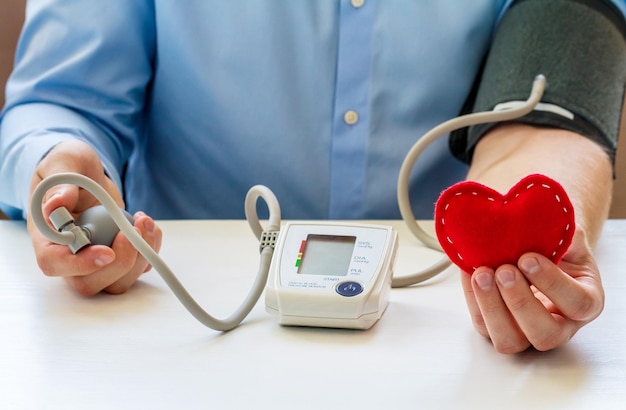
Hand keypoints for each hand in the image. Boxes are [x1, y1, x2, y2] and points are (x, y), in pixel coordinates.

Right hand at [27, 140, 162, 294]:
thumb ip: (61, 183)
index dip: (79, 265)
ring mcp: (95, 259)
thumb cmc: (70, 168)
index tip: (107, 252)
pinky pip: (139, 268)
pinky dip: (150, 248)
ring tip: (143, 221)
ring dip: (140, 256)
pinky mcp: (119, 256)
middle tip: (133, 231)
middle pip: (89, 284)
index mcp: (46, 236)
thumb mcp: (64, 163)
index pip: (53, 263)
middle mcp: (69, 255)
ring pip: (118, 282)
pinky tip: (146, 223)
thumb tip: (57, 204)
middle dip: (120, 262)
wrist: (89, 173)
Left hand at [461, 227, 603, 352]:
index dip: (552, 283)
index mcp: (585, 301)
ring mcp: (526, 331)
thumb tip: (536, 222)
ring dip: (491, 307)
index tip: (529, 258)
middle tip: (503, 270)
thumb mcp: (567, 237)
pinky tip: (469, 272)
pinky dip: (472, 298)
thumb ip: (560, 233)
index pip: (577, 304)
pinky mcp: (499, 328)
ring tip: (481, 274)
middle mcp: (559, 325)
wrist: (538, 252)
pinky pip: (482, 325)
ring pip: (509, 340)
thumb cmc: (556, 248)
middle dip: (520, 302)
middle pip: (543, 334)